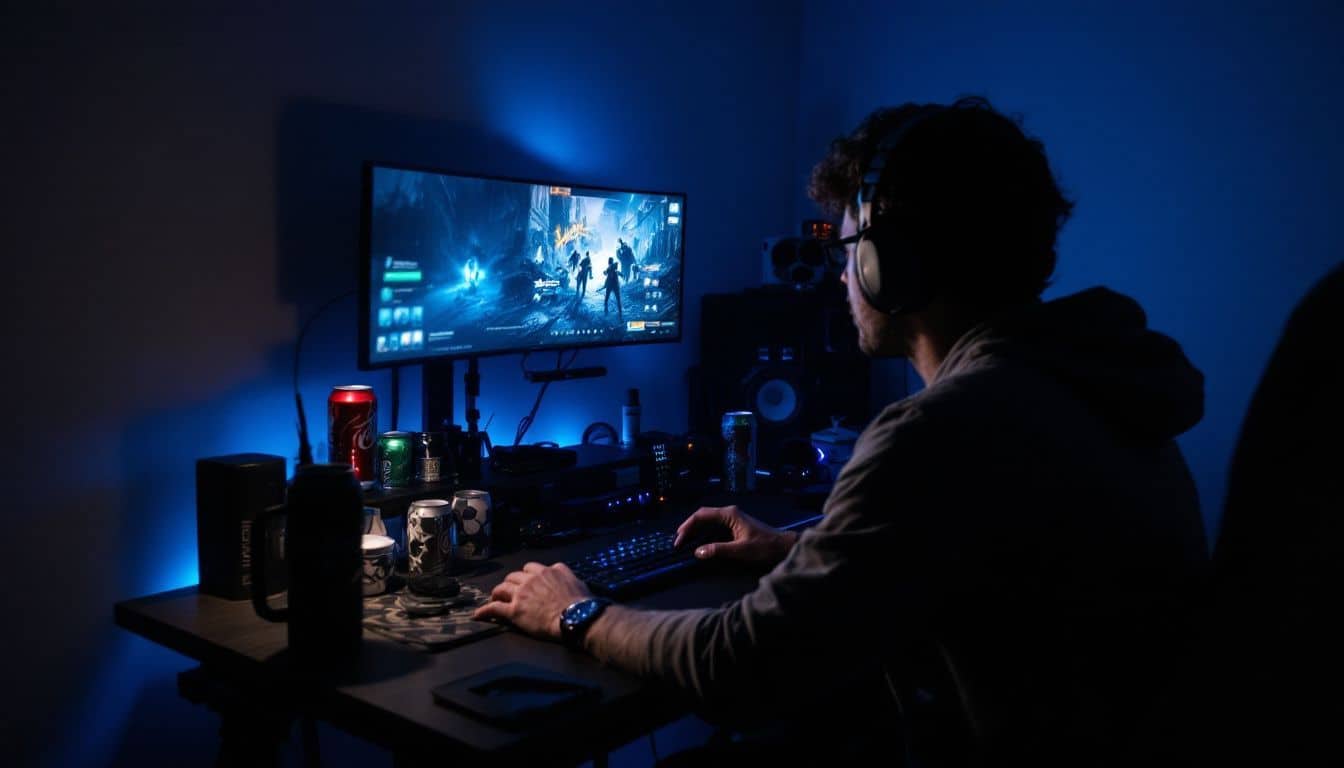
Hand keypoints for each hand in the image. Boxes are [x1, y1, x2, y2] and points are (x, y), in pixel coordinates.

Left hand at [472, 562, 592, 640]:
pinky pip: (494, 608)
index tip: (525, 581)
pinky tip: (478, 615)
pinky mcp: (514, 611)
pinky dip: (485, 611)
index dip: (525, 575)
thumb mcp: (576, 579)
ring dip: (497, 593)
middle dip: (510, 583)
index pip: (530, 568)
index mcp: (546, 572)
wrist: (575, 617)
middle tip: (509, 591)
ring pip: (502, 588)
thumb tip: (560, 571)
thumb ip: (564, 573)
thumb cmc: (580, 602)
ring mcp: (521, 595)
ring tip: (495, 598)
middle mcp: (531, 580)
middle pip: (513, 576)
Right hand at [674, 505, 797, 564]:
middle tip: (678, 541)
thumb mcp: (740, 550)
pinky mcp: (735, 524)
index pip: (702, 515)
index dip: (687, 526)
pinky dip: (704, 531)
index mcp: (729, 514)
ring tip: (684, 541)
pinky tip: (700, 540)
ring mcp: (733, 517)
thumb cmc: (763, 547)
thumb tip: (697, 551)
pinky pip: (715, 525)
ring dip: (696, 529)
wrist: (782, 546)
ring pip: (708, 520)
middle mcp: (729, 512)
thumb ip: (718, 550)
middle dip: (689, 527)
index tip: (678, 539)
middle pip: (703, 515)